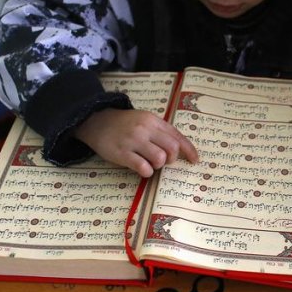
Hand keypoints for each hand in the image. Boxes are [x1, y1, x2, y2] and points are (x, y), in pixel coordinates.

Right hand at [75, 108, 198, 176]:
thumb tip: (181, 149)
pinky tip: (141, 168)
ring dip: (158, 165)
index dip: (189, 151)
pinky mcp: (122, 153)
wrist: (97, 121)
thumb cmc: (125, 124)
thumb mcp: (145, 120)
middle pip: (172, 148)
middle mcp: (145, 129)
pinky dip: (146, 171)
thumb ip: (161, 132)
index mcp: (154, 120)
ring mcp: (133, 141)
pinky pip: (143, 167)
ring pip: (159, 158)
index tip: (195, 160)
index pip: (178, 136)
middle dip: (171, 159)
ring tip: (149, 163)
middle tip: (163, 161)